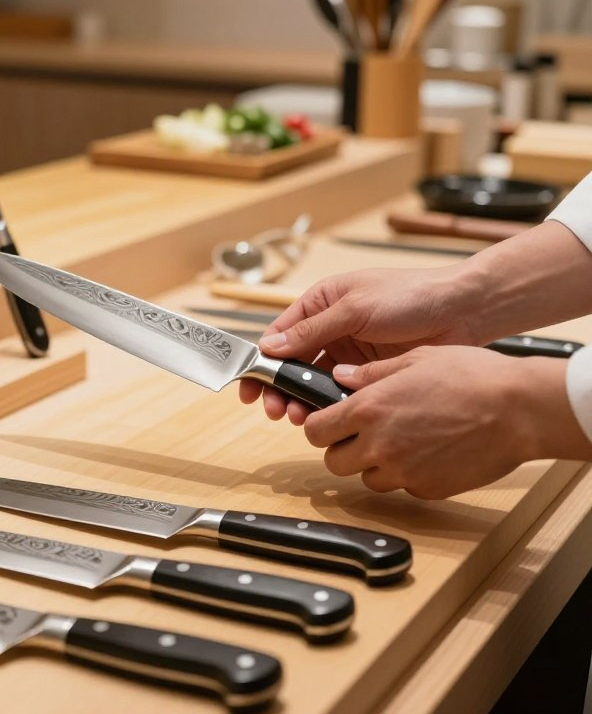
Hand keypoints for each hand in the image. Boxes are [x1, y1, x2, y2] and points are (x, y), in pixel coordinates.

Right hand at [240, 264, 480, 423]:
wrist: (463, 311)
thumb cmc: (410, 296)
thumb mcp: (355, 309)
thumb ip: (313, 330)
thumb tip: (270, 346)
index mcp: (321, 302)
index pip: (280, 334)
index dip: (262, 361)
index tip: (250, 388)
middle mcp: (331, 326)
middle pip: (293, 362)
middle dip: (280, 388)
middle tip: (276, 411)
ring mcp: (350, 351)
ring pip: (314, 380)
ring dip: (303, 399)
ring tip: (300, 418)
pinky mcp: (369, 371)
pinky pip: (340, 390)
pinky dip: (330, 404)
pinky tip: (327, 416)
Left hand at [303, 346, 587, 498]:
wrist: (518, 410)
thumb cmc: (472, 377)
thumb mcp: (415, 359)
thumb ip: (371, 373)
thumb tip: (341, 375)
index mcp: (368, 409)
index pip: (314, 431)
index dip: (319, 427)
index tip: (329, 422)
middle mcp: (379, 445)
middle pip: (334, 462)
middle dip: (343, 449)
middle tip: (363, 434)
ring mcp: (403, 472)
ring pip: (367, 479)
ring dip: (375, 465)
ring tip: (401, 441)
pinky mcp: (427, 489)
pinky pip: (403, 488)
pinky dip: (408, 475)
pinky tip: (429, 453)